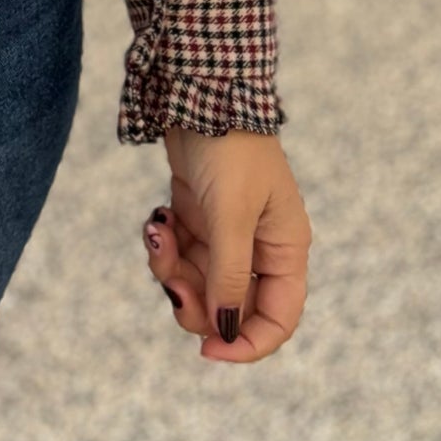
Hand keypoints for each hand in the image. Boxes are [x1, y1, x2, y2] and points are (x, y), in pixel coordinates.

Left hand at [140, 128, 309, 362]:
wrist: (200, 89)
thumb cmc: (229, 148)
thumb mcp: (231, 215)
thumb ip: (230, 275)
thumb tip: (225, 329)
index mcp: (284, 249)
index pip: (277, 319)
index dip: (247, 345)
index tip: (209, 352)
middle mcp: (259, 246)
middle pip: (230, 307)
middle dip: (196, 302)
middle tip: (172, 282)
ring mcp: (226, 232)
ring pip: (198, 283)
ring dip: (172, 270)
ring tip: (158, 233)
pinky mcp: (197, 216)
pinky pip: (179, 254)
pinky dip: (164, 247)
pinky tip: (156, 220)